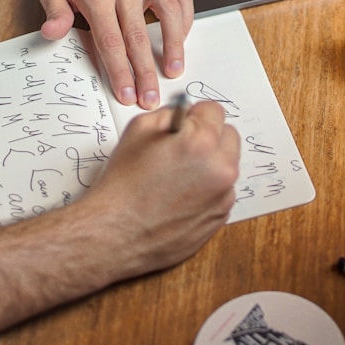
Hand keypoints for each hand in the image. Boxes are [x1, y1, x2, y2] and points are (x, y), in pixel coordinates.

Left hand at [39, 0, 193, 108]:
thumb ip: (55, 11)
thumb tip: (53, 34)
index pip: (111, 41)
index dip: (120, 72)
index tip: (127, 94)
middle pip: (140, 37)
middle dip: (146, 73)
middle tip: (151, 97)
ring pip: (171, 16)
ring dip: (175, 47)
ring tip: (174, 72)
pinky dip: (185, 22)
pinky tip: (181, 41)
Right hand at [79, 100, 239, 280]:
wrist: (116, 233)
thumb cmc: (124, 183)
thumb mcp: (139, 130)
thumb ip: (171, 114)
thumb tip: (187, 114)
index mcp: (202, 142)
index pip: (215, 111)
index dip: (195, 115)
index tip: (185, 124)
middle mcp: (221, 168)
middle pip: (229, 136)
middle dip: (209, 137)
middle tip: (182, 148)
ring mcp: (224, 195)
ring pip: (227, 165)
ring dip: (210, 163)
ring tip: (178, 176)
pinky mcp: (221, 216)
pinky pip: (222, 190)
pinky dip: (208, 188)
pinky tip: (181, 196)